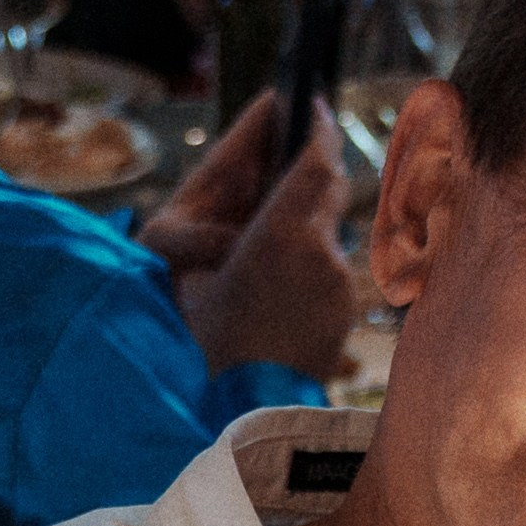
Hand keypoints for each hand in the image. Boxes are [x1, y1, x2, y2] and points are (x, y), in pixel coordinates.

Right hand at [148, 93, 357, 378]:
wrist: (233, 420)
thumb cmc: (193, 341)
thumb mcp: (181, 262)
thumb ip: (218, 202)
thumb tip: (254, 160)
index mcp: (283, 235)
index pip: (318, 159)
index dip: (314, 127)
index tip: (311, 104)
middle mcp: (323, 257)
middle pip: (328, 191)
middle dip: (307, 172)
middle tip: (287, 151)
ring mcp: (340, 291)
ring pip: (327, 235)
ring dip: (301, 227)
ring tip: (259, 243)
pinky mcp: (345, 318)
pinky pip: (327, 275)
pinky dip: (306, 268)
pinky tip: (273, 286)